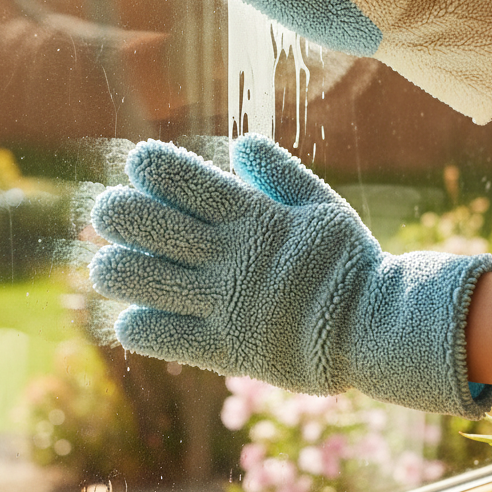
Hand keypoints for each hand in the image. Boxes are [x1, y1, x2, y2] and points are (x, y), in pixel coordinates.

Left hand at [89, 134, 491, 416]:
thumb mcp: (322, 205)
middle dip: (116, 212)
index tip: (141, 167)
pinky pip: (154, 334)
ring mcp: (223, 303)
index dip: (148, 166)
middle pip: (141, 222)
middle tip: (115, 214)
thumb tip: (239, 143)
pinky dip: (137, 323)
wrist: (376, 328)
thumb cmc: (348, 262)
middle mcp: (230, 255)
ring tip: (118, 266)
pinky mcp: (222, 348)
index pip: (179, 177)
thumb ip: (279, 173)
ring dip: (115, 267)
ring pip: (134, 277)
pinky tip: (143, 314)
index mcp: (252, 214)